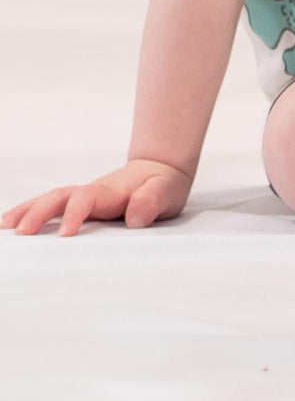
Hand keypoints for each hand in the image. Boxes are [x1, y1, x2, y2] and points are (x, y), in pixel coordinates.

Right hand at [2, 159, 192, 236]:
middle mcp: (91, 192)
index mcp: (111, 191)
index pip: (87, 199)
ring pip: (49, 200)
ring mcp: (83, 197)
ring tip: (4, 227)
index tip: (65, 234)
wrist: (161, 171)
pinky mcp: (79, 204)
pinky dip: (29, 212)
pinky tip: (11, 224)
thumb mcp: (167, 191)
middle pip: (59, 196)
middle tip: (22, 233)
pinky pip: (51, 206)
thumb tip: (135, 217)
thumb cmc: (163, 184)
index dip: (75, 214)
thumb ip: (152, 201)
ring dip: (27, 211)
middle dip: (39, 213)